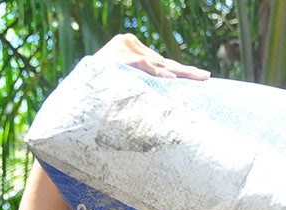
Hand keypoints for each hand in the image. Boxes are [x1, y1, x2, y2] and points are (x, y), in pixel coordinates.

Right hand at [94, 33, 209, 79]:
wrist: (79, 88)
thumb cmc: (101, 85)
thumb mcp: (125, 77)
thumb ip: (143, 74)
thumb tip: (168, 78)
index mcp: (133, 48)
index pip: (163, 62)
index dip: (182, 71)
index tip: (201, 76)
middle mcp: (131, 44)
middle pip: (166, 62)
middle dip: (187, 72)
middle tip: (207, 77)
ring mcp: (127, 48)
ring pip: (159, 64)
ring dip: (180, 73)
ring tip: (199, 77)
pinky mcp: (123, 56)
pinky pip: (144, 65)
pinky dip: (157, 72)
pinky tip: (172, 77)